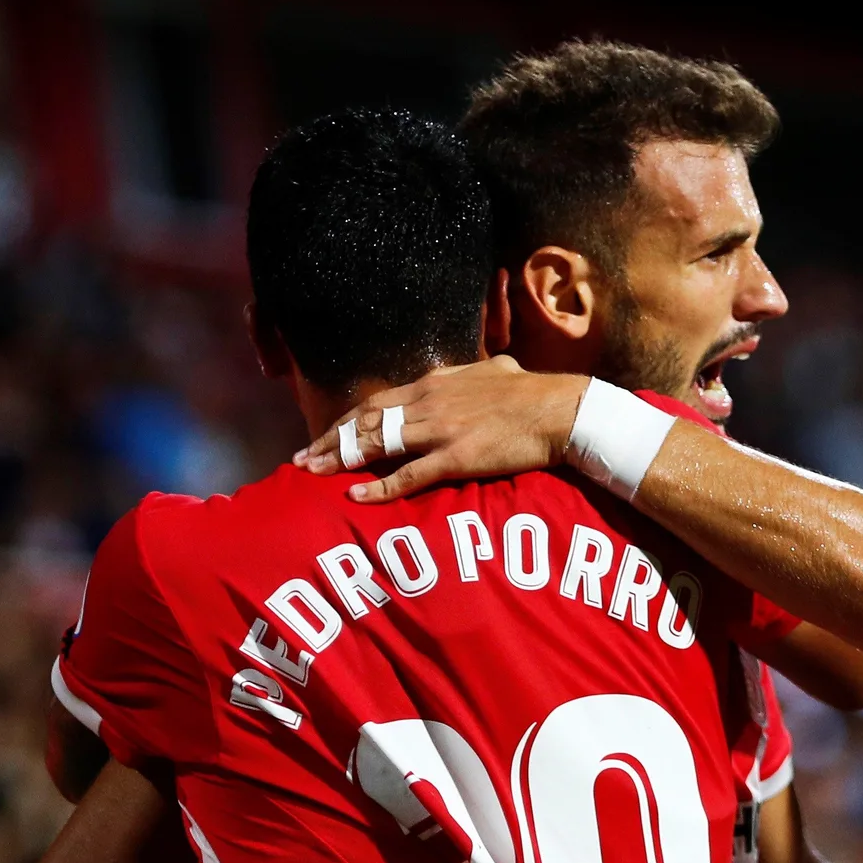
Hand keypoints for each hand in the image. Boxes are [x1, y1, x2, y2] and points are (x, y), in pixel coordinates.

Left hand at [297, 357, 589, 502]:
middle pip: (365, 423)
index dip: (345, 421)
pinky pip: (408, 475)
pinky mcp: (456, 457)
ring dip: (340, 459)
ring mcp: (440, 431)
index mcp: (433, 384)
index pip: (376, 403)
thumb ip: (477, 372)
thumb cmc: (532, 393)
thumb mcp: (496, 371)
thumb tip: (489, 367)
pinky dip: (378, 487)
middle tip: (302, 458)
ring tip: (311, 473)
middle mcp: (428, 404)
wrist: (559, 410)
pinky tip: (354, 495)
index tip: (324, 435)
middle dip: (329, 441)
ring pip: (376, 445)